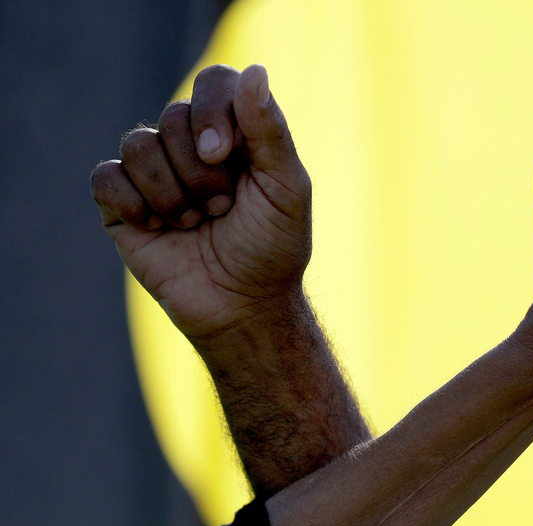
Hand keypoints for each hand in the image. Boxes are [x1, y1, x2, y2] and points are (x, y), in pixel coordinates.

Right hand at [90, 64, 310, 339]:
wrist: (243, 307)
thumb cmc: (273, 248)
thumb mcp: (286, 189)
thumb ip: (269, 131)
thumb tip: (254, 70)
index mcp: (234, 136)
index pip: (213, 82)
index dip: (213, 111)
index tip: (224, 153)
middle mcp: (192, 148)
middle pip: (173, 117)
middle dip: (201, 172)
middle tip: (223, 209)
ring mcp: (156, 175)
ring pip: (138, 145)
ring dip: (172, 193)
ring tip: (195, 224)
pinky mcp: (123, 206)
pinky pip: (105, 176)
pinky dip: (132, 202)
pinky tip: (158, 228)